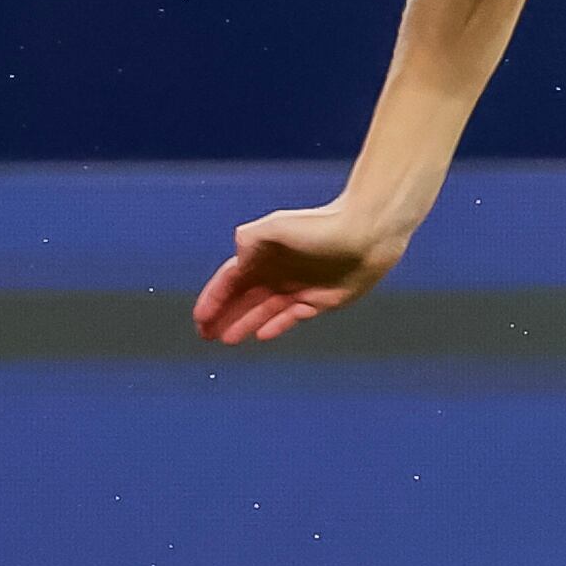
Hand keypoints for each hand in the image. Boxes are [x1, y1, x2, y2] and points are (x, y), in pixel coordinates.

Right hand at [194, 202, 409, 342]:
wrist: (366, 234)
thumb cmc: (321, 226)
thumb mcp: (277, 227)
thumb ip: (251, 240)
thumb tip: (236, 258)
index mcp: (263, 255)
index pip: (230, 281)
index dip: (213, 299)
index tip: (199, 319)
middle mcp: (277, 272)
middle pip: (243, 299)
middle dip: (223, 316)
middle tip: (205, 335)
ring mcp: (297, 287)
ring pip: (263, 310)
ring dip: (243, 323)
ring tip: (226, 339)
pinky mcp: (319, 300)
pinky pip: (290, 317)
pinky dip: (275, 325)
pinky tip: (260, 336)